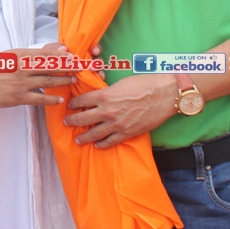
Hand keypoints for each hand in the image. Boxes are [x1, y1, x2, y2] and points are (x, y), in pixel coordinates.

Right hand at [0, 45, 76, 107]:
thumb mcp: (12, 55)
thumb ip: (34, 53)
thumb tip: (57, 48)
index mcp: (20, 55)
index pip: (46, 54)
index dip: (63, 56)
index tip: (75, 57)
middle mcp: (22, 68)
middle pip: (50, 67)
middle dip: (68, 67)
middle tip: (81, 68)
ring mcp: (20, 83)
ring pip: (48, 81)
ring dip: (63, 81)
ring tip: (74, 81)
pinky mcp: (18, 97)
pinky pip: (39, 98)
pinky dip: (51, 99)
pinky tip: (60, 99)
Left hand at [63, 73, 179, 147]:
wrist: (163, 95)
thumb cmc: (144, 85)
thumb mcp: (121, 83)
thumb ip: (108, 92)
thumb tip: (101, 96)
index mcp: (104, 96)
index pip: (82, 101)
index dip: (74, 104)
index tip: (70, 106)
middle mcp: (107, 111)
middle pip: (83, 119)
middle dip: (72, 121)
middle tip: (66, 122)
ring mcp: (116, 124)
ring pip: (94, 134)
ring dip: (83, 137)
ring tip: (77, 139)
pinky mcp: (127, 133)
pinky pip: (110, 142)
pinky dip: (102, 144)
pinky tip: (97, 145)